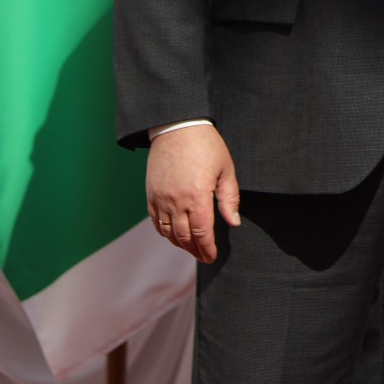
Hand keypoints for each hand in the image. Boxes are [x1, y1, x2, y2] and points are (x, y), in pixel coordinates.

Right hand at [146, 123, 240, 262]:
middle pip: (184, 237)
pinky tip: (173, 235)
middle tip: (203, 256)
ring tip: (191, 248)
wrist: (177, 127)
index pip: (202, 233)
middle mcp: (176, 201)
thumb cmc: (206, 145)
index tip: (212, 256)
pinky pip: (155, 221)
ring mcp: (161, 198)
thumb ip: (229, 198)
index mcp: (197, 196)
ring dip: (180, 244)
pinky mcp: (151, 194)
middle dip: (195, 250)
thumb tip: (233, 222)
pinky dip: (164, 233)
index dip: (207, 248)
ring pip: (168, 232)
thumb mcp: (225, 169)